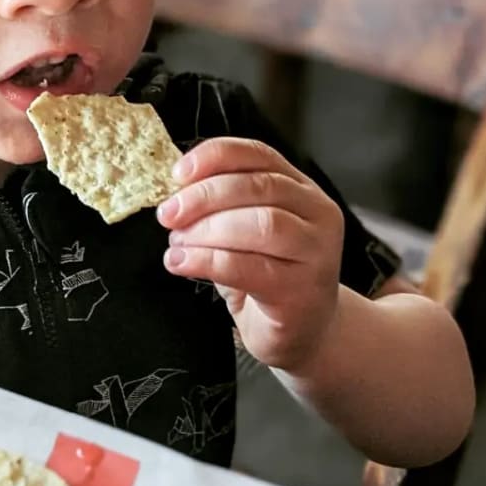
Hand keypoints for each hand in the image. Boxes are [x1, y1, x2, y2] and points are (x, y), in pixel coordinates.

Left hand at [156, 137, 344, 372]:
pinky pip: (248, 267)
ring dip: (206, 231)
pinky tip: (181, 263)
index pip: (258, 155)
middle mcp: (316, 213)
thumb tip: (175, 192)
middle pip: (257, 187)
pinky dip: (206, 261)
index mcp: (300, 188)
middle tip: (168, 214)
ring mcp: (316, 252)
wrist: (303, 330)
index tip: (179, 172)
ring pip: (260, 224)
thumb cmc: (268, 275)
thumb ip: (221, 205)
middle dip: (203, 197)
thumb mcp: (244, 230)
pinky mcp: (301, 290)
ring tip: (177, 243)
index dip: (215, 156)